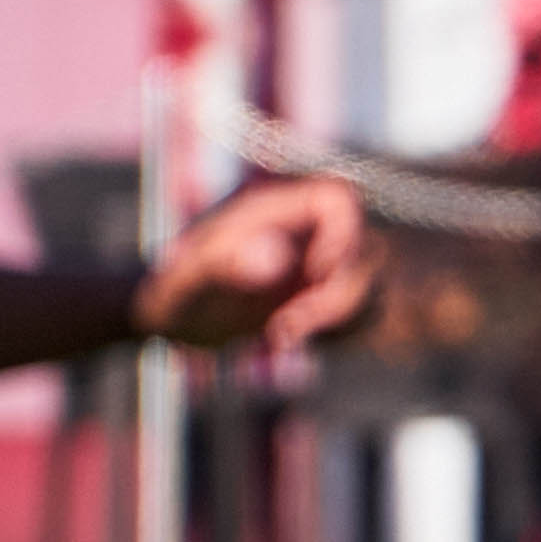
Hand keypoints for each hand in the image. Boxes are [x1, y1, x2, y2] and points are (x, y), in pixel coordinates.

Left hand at [146, 178, 378, 353]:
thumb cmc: (175, 289)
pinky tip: (294, 341)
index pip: (341, 201)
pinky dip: (340, 332)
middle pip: (365, 249)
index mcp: (276, 205)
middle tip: (282, 329)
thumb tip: (279, 259)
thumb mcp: (190, 279)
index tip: (310, 280)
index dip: (342, 240)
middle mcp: (305, 228)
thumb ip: (228, 264)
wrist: (170, 314)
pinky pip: (362, 310)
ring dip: (339, 320)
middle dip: (336, 297)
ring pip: (371, 283)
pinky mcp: (323, 292)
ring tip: (280, 337)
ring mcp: (318, 260)